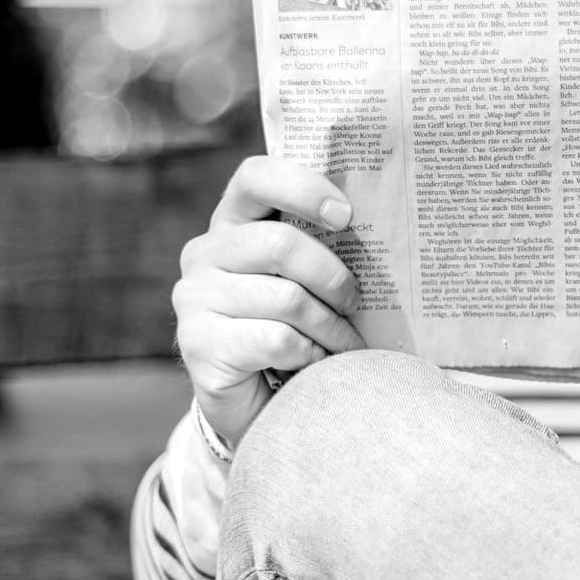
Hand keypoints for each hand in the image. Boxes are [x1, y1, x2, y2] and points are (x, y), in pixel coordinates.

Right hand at [172, 156, 366, 449]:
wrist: (259, 403)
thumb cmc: (296, 328)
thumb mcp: (308, 279)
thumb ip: (325, 247)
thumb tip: (385, 228)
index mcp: (233, 222)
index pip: (256, 176)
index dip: (303, 188)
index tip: (346, 215)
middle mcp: (204, 252)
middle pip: (281, 243)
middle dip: (333, 277)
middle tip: (356, 301)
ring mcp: (194, 297)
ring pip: (286, 298)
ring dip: (330, 326)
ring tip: (345, 343)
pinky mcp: (198, 343)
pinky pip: (276, 339)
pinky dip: (310, 354)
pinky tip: (314, 363)